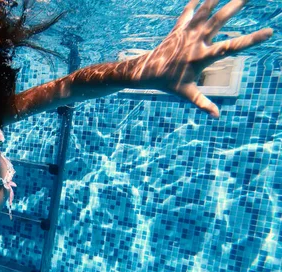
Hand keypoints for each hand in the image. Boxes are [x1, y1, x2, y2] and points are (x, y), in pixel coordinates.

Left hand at [132, 0, 272, 117]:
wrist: (145, 71)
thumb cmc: (168, 84)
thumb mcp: (186, 94)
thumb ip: (203, 103)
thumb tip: (217, 116)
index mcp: (201, 57)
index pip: (230, 47)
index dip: (250, 40)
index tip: (269, 32)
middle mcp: (196, 41)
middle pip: (219, 21)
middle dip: (235, 6)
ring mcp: (187, 32)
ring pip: (205, 10)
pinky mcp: (179, 28)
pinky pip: (189, 11)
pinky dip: (195, 1)